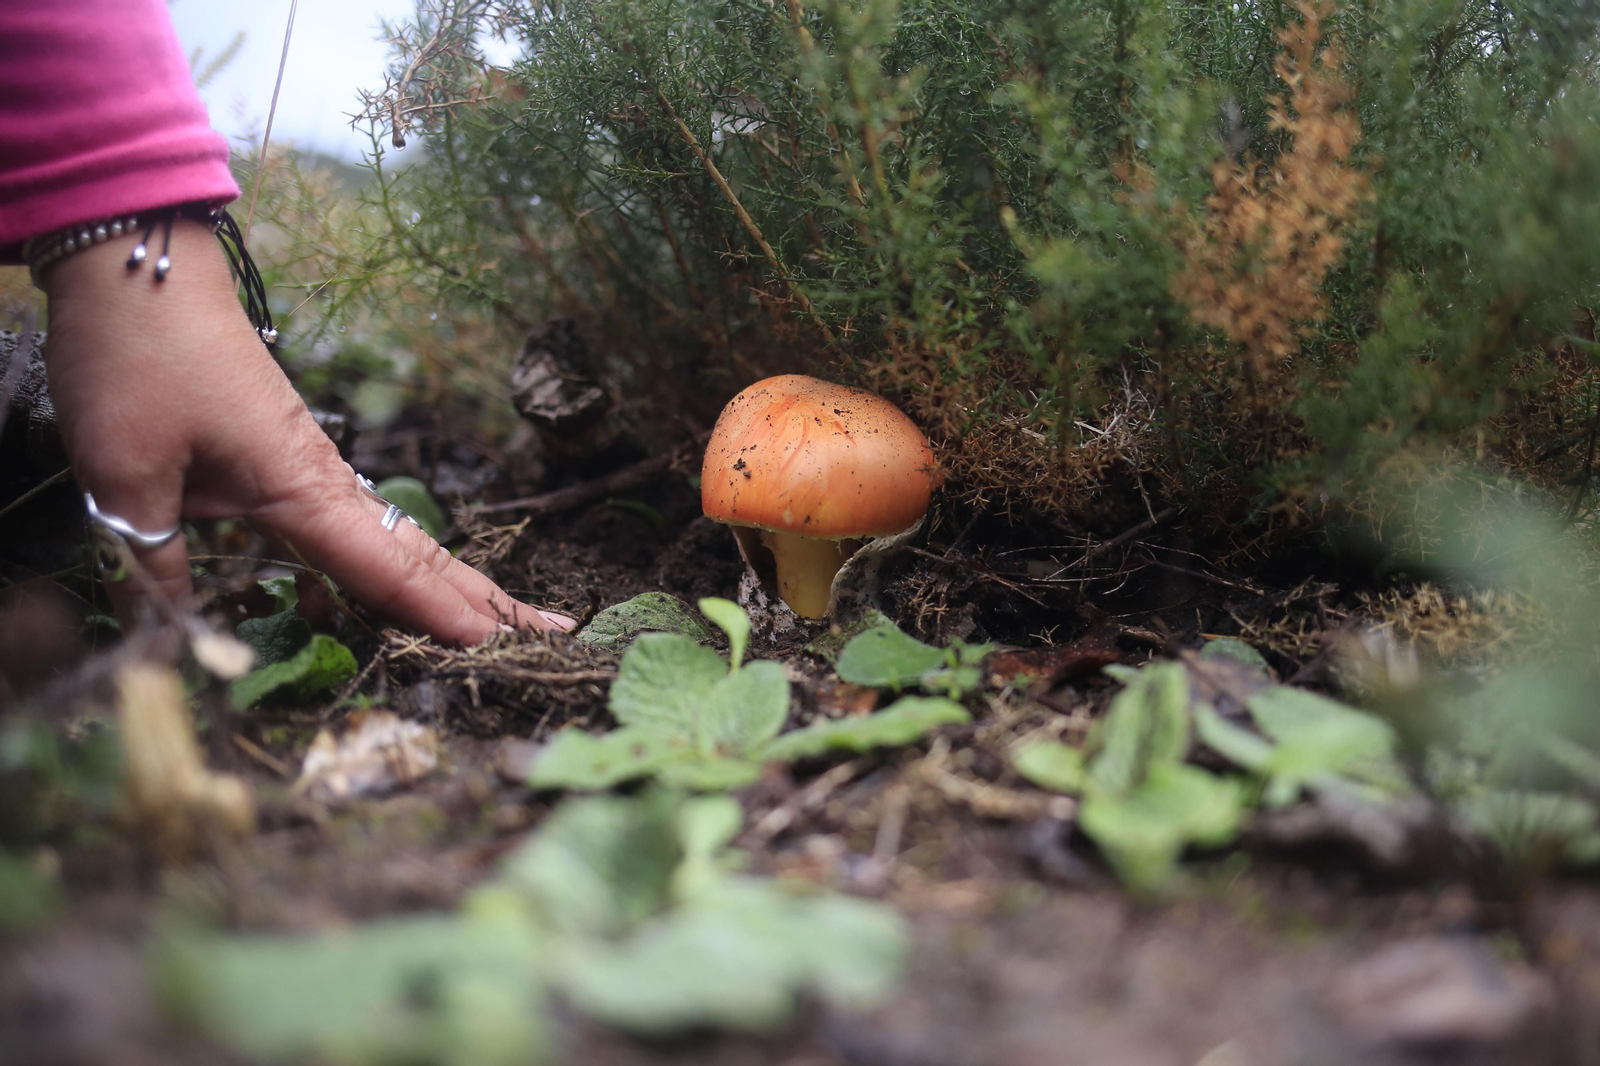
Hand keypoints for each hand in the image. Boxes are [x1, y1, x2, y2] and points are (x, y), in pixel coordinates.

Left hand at [41, 218, 571, 643]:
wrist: (135, 265)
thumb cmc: (137, 358)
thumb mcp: (123, 472)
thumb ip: (149, 560)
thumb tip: (165, 638)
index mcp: (300, 484)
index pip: (385, 565)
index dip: (439, 612)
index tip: (496, 648)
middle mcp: (322, 479)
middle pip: (421, 551)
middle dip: (486, 597)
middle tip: (554, 635)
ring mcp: (308, 466)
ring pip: (392, 539)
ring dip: (445, 585)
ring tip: (492, 627)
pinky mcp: (281, 458)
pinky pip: (347, 527)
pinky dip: (380, 566)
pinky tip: (368, 600)